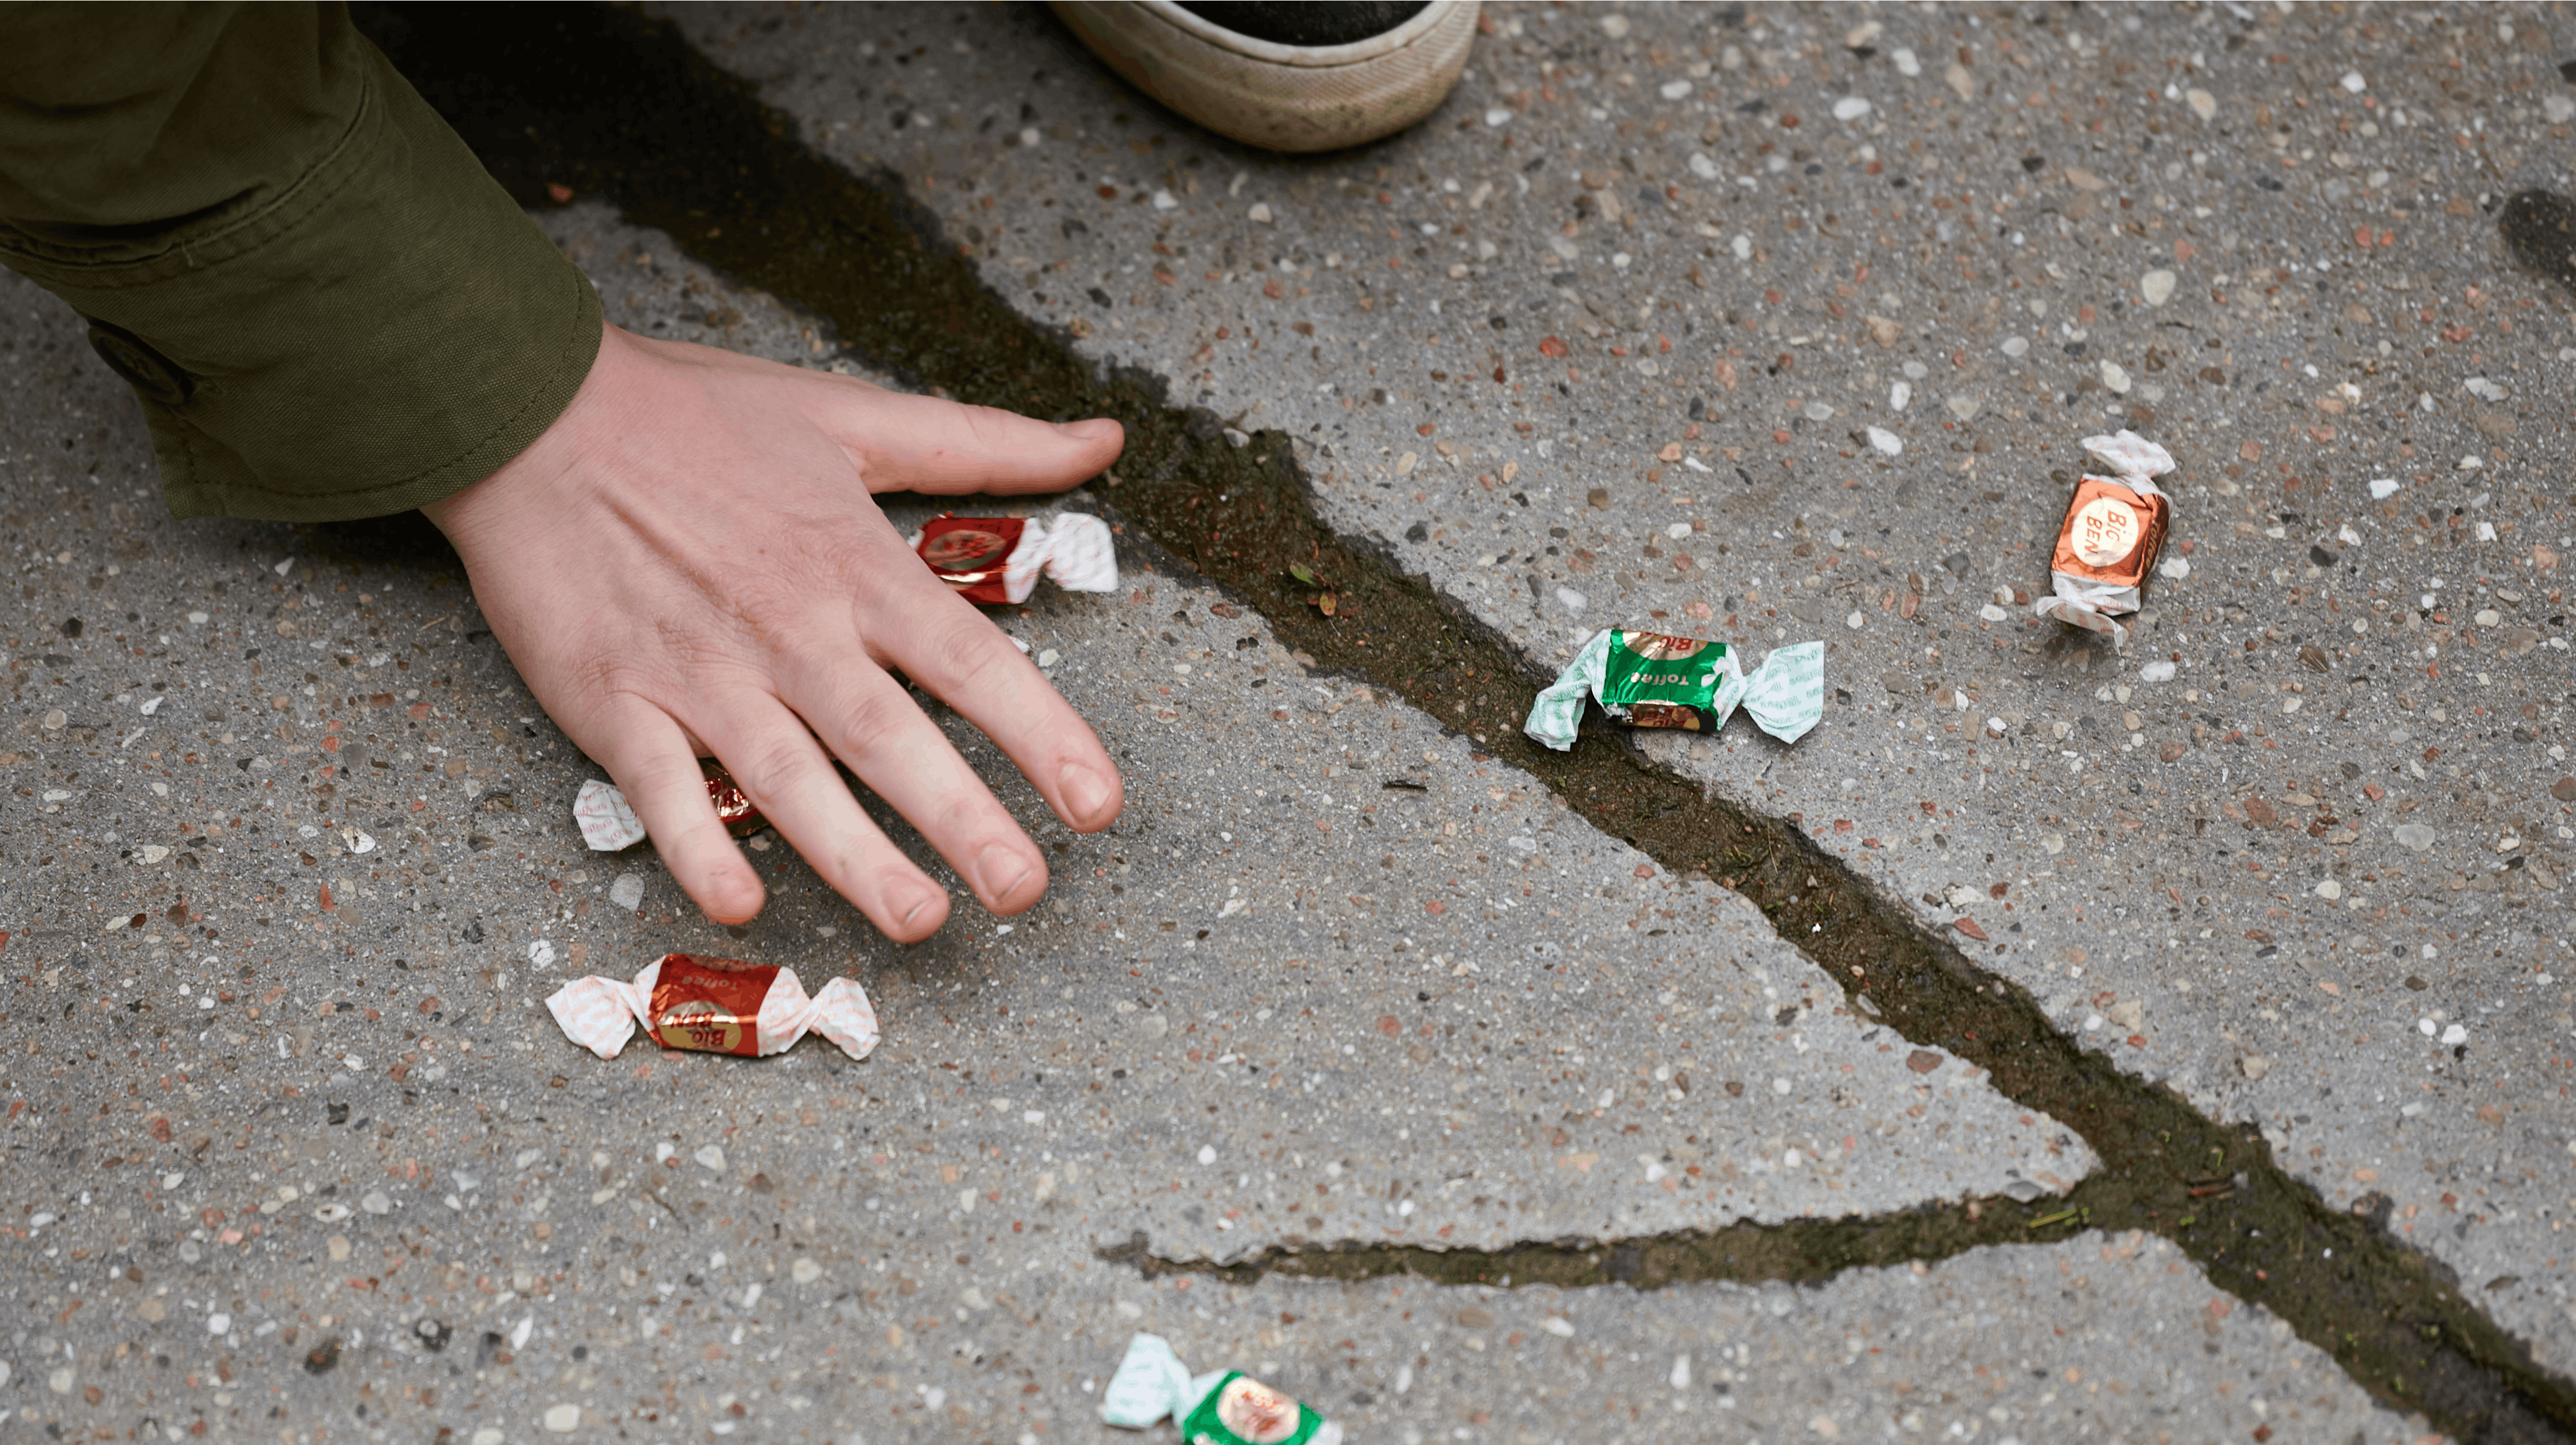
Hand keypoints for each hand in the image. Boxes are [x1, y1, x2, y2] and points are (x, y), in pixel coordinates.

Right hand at [423, 322, 1125, 938]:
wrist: (528, 406)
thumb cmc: (697, 414)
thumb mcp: (855, 414)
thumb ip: (988, 443)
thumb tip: (1104, 439)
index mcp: (853, 563)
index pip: (970, 660)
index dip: (1041, 733)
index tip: (1099, 804)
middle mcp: (788, 627)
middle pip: (888, 736)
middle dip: (961, 819)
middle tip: (1024, 892)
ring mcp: (697, 669)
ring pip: (787, 778)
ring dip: (853, 856)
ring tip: (920, 921)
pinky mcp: (610, 697)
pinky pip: (659, 787)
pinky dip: (695, 845)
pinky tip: (739, 905)